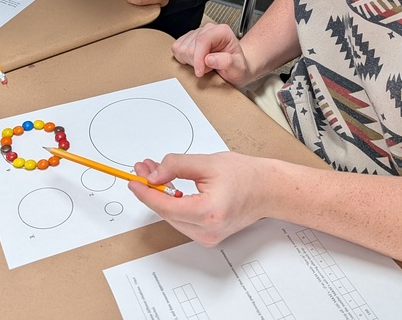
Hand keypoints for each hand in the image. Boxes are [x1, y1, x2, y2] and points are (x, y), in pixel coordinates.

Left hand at [128, 152, 270, 246]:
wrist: (267, 189)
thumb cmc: (245, 175)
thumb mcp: (207, 163)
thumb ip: (176, 166)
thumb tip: (153, 175)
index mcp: (208, 213)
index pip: (166, 206)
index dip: (146, 193)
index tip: (133, 181)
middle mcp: (207, 231)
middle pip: (166, 212)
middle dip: (152, 190)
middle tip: (144, 169)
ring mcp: (208, 237)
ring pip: (172, 217)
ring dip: (161, 196)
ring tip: (156, 173)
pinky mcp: (208, 236)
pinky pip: (182, 220)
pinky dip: (174, 204)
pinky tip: (170, 187)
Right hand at [171, 23, 252, 85]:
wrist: (236, 67)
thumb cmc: (238, 67)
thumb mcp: (238, 68)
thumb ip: (226, 62)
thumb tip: (209, 59)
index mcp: (222, 31)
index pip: (202, 40)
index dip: (198, 58)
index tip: (200, 72)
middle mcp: (208, 29)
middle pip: (189, 46)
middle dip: (196, 63)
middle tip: (209, 69)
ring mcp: (197, 33)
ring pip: (181, 48)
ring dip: (190, 62)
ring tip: (204, 65)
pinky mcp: (189, 39)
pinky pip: (176, 48)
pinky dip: (183, 59)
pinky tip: (196, 62)